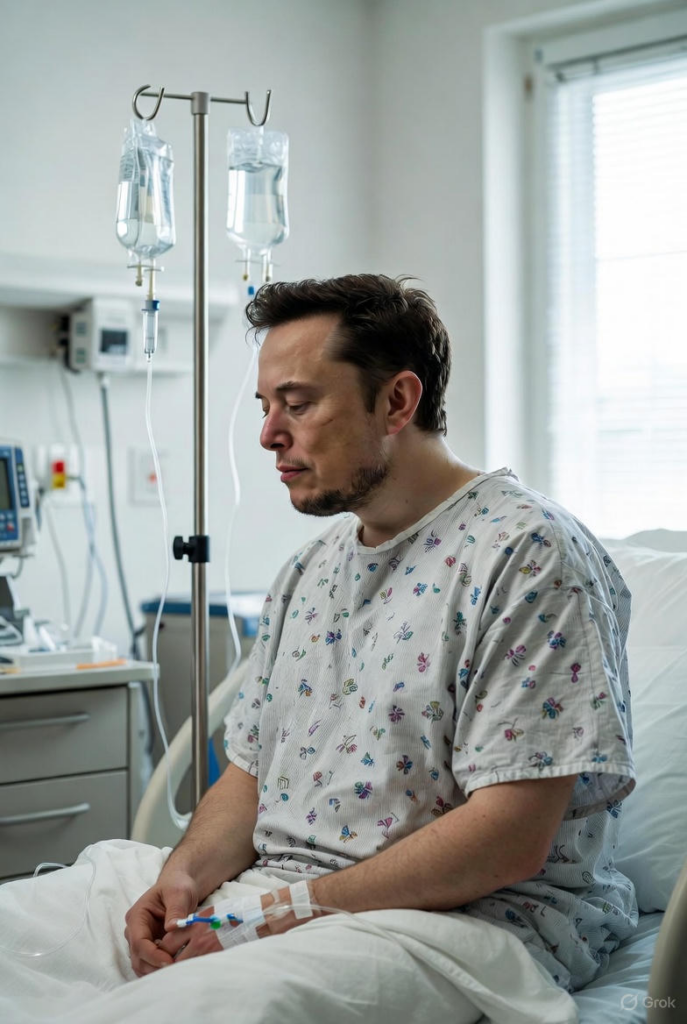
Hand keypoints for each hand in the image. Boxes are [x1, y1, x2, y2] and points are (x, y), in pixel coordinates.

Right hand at [124, 870, 199, 976]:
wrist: (179, 886)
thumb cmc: (177, 886)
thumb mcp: (179, 893)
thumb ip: (176, 910)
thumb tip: (171, 928)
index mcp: (137, 916)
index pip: (139, 942)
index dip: (153, 955)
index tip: (169, 962)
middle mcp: (134, 931)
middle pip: (137, 957)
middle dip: (154, 967)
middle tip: (175, 971)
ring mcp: (140, 940)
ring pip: (142, 964)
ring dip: (156, 971)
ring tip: (176, 971)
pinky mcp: (149, 947)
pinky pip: (150, 963)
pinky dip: (159, 969)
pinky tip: (175, 968)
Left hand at [158, 887, 299, 963]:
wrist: (258, 916)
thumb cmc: (235, 912)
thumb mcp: (212, 911)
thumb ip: (195, 923)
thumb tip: (180, 932)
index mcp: (195, 922)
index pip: (168, 940)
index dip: (163, 949)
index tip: (163, 953)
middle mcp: (198, 935)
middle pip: (171, 955)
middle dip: (167, 962)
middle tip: (166, 967)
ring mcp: (208, 948)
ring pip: (184, 964)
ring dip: (179, 969)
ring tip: (177, 974)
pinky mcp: (218, 957)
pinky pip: (200, 969)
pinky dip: (194, 973)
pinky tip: (194, 975)